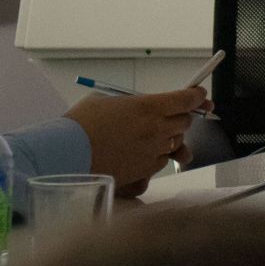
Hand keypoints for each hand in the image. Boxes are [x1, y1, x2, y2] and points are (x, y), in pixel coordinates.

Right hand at [67, 86, 206, 187]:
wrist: (64, 156)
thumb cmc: (80, 124)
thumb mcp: (105, 101)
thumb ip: (131, 103)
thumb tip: (141, 106)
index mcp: (149, 107)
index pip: (187, 99)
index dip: (197, 96)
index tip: (200, 95)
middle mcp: (156, 129)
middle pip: (185, 121)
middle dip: (181, 116)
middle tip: (172, 114)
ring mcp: (153, 151)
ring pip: (176, 142)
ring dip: (170, 137)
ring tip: (154, 134)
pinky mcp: (145, 170)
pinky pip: (162, 161)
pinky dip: (158, 156)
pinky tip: (143, 152)